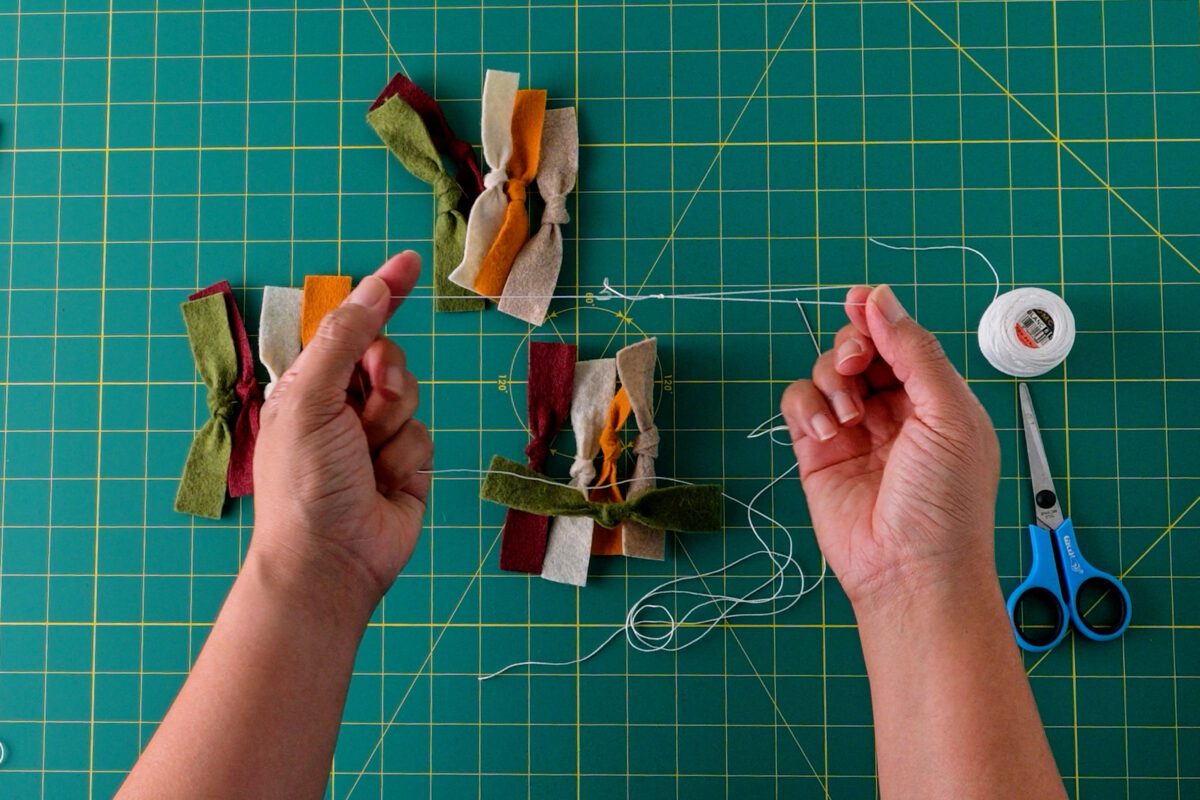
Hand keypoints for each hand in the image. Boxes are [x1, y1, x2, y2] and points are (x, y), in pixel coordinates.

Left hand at [251, 252, 432, 606]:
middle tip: (360, 409)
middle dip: (383, 379)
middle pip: (389, 357)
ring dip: (391, 424)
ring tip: (365, 458)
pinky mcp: (406, 465)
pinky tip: (383, 485)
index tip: (406, 264)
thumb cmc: (305, 481)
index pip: (349, 327)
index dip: (379, 294)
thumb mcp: (312, 398)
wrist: (330, 559)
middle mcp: (343, 405)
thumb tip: (370, 289)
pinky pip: (423, 437)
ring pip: (410, 397)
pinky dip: (405, 458)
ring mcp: (376, 437)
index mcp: (310, 384)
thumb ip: (344, 339)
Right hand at [781, 285, 999, 607]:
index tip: (858, 299)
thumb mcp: (948, 414)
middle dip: (853, 345)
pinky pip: (799, 405)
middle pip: (859, 349)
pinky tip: (828, 433)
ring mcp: (853, 431)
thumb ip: (915, 352)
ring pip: (825, 373)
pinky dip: (807, 409)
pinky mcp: (817, 453)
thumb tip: (882, 300)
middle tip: (857, 361)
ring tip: (849, 417)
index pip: (902, 340)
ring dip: (832, 382)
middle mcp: (893, 410)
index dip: (879, 316)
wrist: (909, 570)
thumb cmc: (946, 503)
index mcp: (935, 397)